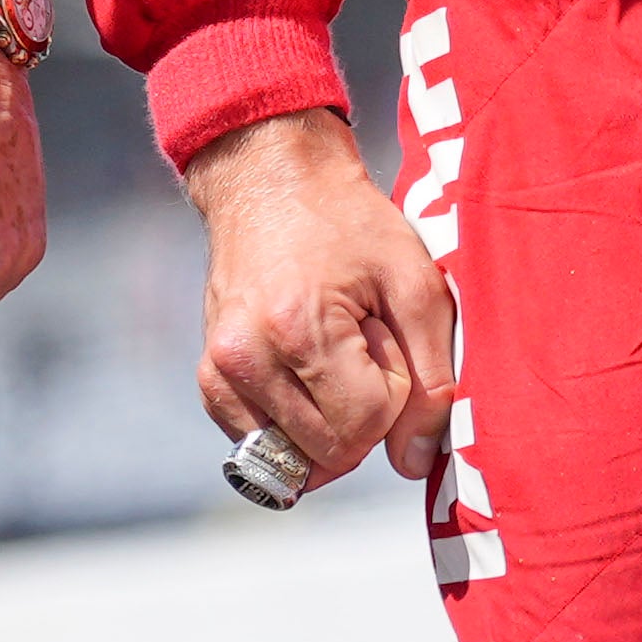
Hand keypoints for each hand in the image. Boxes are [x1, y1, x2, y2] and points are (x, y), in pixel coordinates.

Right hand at [181, 107, 457, 495]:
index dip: (394, 393)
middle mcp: (246, 358)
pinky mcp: (209, 379)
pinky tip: (305, 370)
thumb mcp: (414, 281)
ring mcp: (220, 371)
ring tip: (331, 355)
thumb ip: (432, 375)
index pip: (365, 426)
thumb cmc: (350, 223)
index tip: (385, 338)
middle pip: (332, 451)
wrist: (270, 180)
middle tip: (361, 345)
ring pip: (297, 459)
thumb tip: (413, 462)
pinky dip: (296, 424)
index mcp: (299, 329)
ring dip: (330, 422)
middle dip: (364, 412)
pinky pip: (263, 445)